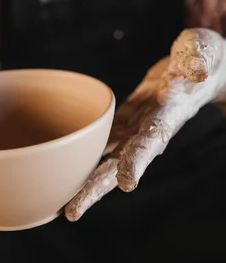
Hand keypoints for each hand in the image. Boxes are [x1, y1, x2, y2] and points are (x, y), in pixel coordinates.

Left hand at [66, 28, 225, 221]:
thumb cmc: (202, 57)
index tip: (126, 183)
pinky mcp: (124, 121)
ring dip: (84, 180)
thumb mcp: (202, 50)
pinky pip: (101, 142)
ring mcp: (134, 128)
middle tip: (72, 212)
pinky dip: (82, 156)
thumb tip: (196, 68)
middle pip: (120, 164)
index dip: (138, 160)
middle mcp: (149, 129)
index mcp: (168, 115)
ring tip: (59, 205)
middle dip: (97, 187)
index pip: (152, 141)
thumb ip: (196, 58)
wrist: (199, 68)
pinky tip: (61, 170)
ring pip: (106, 159)